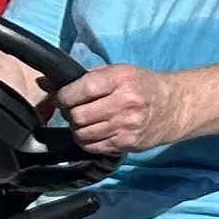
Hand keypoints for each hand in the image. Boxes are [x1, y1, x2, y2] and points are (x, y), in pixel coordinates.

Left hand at [50, 64, 187, 156]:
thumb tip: (43, 83)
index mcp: (121, 79)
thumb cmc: (143, 85)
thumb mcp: (118, 72)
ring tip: (87, 121)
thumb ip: (84, 77)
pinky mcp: (127, 143)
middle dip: (71, 113)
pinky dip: (88, 140)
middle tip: (76, 109)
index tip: (63, 97)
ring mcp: (126, 126)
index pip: (81, 89)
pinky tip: (96, 131)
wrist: (176, 107)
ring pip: (82, 134)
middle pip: (78, 116)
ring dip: (78, 128)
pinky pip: (93, 147)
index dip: (64, 96)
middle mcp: (124, 103)